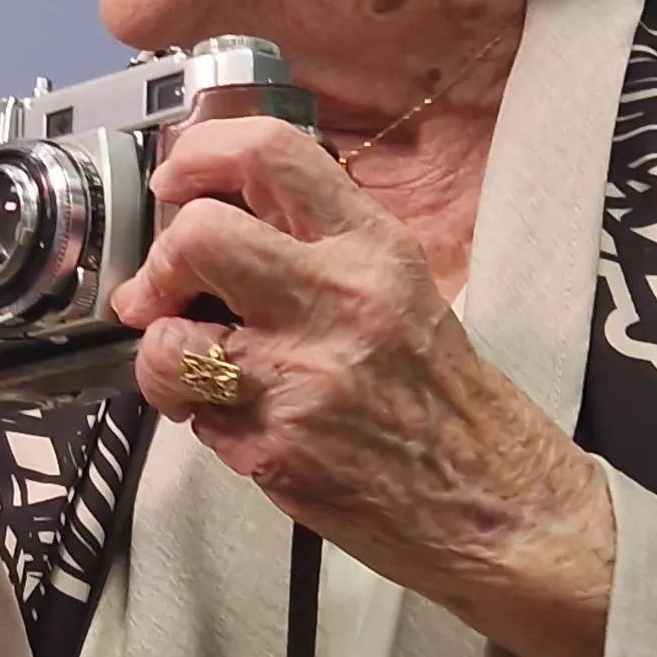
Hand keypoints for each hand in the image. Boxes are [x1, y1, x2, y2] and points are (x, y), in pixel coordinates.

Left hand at [106, 117, 617, 656]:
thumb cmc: (444, 399)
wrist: (496, 503)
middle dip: (160, 264)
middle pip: (199, 236)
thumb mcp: (401, 289)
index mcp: (374, 247)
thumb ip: (319, 247)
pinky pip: (193, 414)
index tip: (174, 185)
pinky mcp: (278, 450)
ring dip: (161, 355)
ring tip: (193, 369)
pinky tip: (234, 419)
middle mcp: (341, 299)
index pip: (270, 153)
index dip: (198, 156)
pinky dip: (195, 414)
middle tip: (163, 294)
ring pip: (168, 340)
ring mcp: (305, 378)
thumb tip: (215, 221)